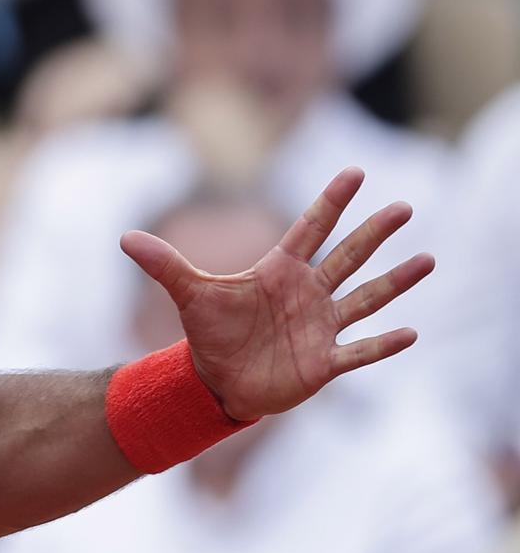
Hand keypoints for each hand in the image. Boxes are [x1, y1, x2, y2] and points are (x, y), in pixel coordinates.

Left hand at [121, 167, 432, 421]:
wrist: (217, 381)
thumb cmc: (210, 333)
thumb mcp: (188, 294)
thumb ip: (164, 265)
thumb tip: (124, 237)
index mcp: (279, 271)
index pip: (310, 228)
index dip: (331, 201)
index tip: (355, 171)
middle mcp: (308, 293)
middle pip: (347, 256)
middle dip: (374, 233)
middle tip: (405, 207)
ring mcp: (321, 326)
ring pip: (366, 298)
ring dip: (395, 282)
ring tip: (427, 260)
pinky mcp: (326, 362)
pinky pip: (361, 351)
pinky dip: (382, 344)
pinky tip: (410, 333)